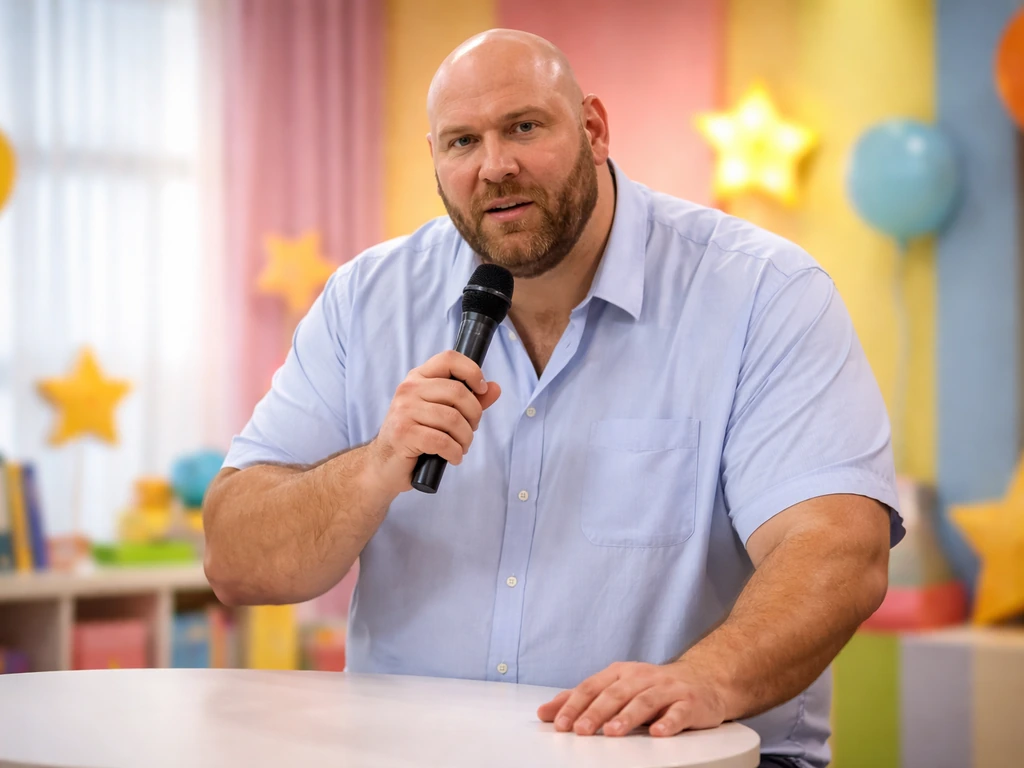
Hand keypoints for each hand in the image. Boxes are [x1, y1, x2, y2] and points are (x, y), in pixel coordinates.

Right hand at [369, 350, 501, 492]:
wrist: (384, 464)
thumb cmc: (416, 436)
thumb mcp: (442, 414)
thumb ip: (469, 401)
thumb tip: (494, 388)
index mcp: (418, 378)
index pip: (449, 359)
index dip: (472, 371)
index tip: (481, 389)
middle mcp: (409, 389)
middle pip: (457, 392)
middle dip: (474, 415)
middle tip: (470, 430)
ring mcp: (404, 410)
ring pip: (452, 419)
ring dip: (465, 438)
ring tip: (461, 447)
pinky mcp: (403, 433)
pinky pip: (442, 441)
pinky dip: (455, 453)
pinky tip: (453, 458)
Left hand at [536, 660, 726, 737]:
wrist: (703, 679)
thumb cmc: (652, 687)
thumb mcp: (616, 689)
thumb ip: (582, 700)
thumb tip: (545, 713)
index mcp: (620, 674)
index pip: (592, 687)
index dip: (574, 705)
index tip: (559, 724)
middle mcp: (642, 677)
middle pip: (615, 694)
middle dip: (596, 712)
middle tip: (580, 731)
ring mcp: (667, 688)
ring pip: (644, 701)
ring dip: (627, 717)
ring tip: (612, 733)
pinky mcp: (689, 702)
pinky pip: (678, 712)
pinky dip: (668, 721)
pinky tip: (658, 732)